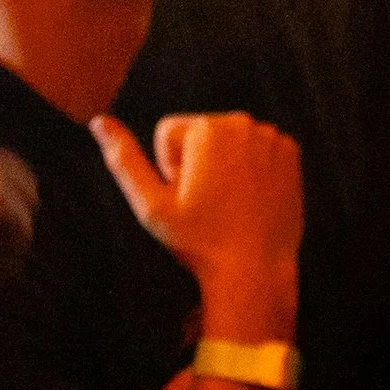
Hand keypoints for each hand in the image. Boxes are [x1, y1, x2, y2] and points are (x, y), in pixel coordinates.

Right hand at [90, 110, 303, 325]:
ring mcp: (270, 135)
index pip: (169, 133)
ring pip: (229, 142)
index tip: (183, 196)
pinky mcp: (291, 151)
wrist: (254, 269)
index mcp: (206, 128)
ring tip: (229, 204)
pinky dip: (252, 169)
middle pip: (201, 134)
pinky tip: (251, 199)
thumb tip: (98, 121)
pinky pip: (257, 149)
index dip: (168, 168)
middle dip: (197, 163)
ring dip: (224, 165)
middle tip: (206, 203)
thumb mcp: (151, 206)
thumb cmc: (198, 241)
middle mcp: (242, 121)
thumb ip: (123, 160)